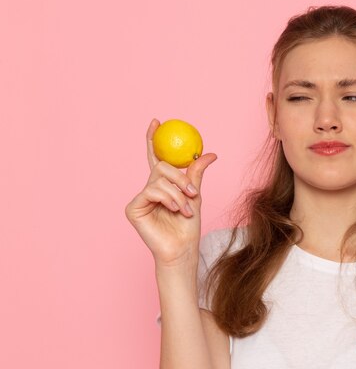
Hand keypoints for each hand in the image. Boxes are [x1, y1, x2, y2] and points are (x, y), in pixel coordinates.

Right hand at [125, 119, 216, 266]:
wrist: (183, 247)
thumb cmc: (188, 225)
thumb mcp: (195, 194)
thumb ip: (196, 173)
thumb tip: (209, 153)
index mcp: (162, 184)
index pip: (156, 157)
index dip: (153, 139)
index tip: (157, 122)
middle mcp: (149, 188)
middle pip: (161, 166)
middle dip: (180, 177)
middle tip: (192, 191)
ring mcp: (140, 198)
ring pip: (159, 179)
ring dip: (178, 193)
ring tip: (185, 208)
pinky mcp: (133, 208)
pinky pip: (152, 191)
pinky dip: (168, 199)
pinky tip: (175, 210)